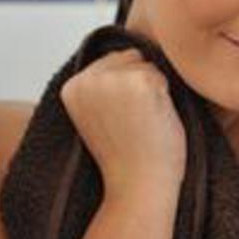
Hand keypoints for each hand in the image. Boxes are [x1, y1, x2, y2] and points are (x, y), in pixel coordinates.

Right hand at [60, 49, 186, 200]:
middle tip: (133, 124)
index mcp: (72, 88)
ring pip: (148, 65)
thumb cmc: (127, 157)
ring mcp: (111, 78)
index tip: (121, 122)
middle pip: (130, 57)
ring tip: (142, 124)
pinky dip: (166, 98)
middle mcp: (86, 79)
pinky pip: (163, 75)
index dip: (126, 91)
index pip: (112, 62)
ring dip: (154, 92)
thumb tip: (130, 51)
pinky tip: (153, 122)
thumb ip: (101, 85)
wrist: (138, 187)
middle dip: (140, 85)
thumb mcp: (99, 116)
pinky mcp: (139, 81)